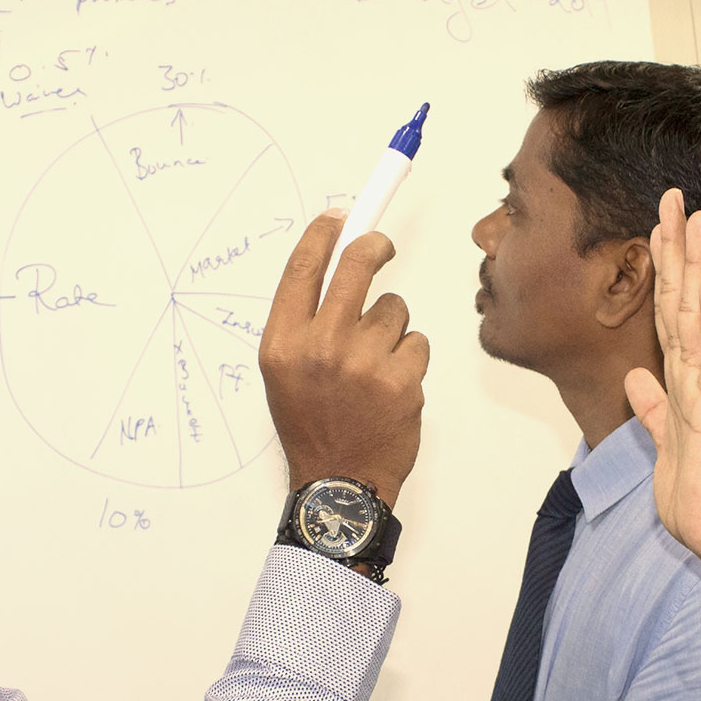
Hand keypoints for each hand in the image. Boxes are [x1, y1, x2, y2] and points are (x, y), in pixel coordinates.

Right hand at [261, 213, 429, 506]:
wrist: (339, 485)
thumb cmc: (313, 426)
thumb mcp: (285, 372)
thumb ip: (304, 322)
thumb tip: (334, 262)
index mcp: (283, 344)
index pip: (303, 267)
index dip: (325, 232)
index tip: (342, 216)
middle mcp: (320, 348)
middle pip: (356, 265)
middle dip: (374, 247)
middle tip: (381, 247)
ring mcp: (363, 363)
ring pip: (395, 309)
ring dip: (391, 329)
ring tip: (374, 366)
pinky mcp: (401, 380)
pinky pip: (417, 342)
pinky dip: (410, 359)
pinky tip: (392, 387)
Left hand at [624, 190, 700, 601]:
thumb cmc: (696, 490)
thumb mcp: (661, 441)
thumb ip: (651, 406)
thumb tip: (635, 379)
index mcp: (681, 379)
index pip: (668, 312)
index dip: (663, 268)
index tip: (659, 224)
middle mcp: (697, 374)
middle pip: (683, 300)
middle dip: (677, 248)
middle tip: (675, 196)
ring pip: (697, 316)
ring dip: (694, 266)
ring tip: (694, 220)